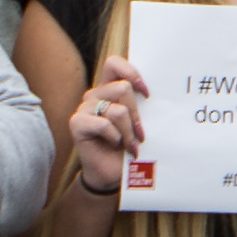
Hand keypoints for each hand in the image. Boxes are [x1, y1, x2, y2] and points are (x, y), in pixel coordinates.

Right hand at [69, 55, 147, 192]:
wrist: (111, 173)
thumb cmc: (127, 146)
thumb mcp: (138, 123)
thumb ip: (142, 106)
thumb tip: (160, 95)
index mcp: (109, 89)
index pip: (114, 63)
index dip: (131, 73)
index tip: (146, 93)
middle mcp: (95, 94)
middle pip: (123, 88)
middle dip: (136, 114)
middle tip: (140, 134)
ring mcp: (84, 108)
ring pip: (117, 110)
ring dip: (128, 131)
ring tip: (130, 145)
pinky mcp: (77, 123)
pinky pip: (104, 124)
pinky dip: (115, 137)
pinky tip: (115, 145)